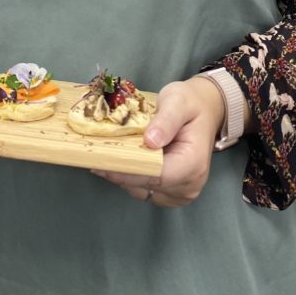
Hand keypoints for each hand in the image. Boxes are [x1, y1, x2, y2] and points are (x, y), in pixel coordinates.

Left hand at [92, 76, 226, 207]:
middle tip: (92, 156)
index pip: (156, 175)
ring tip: (101, 155)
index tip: (101, 162)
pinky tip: (116, 160)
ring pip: (140, 191)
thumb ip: (166, 120)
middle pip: (146, 186)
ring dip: (121, 174)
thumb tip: (150, 141)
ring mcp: (180, 193)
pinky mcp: (170, 193)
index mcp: (193, 164)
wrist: (203, 110)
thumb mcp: (178, 101)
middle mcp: (189, 185)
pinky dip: (128, 177)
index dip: (127, 170)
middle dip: (119, 171)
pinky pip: (143, 190)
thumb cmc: (190, 104)